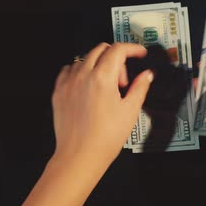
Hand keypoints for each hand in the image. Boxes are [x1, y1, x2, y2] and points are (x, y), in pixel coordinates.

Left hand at [19, 43, 152, 205]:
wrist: (80, 156)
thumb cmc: (104, 138)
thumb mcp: (130, 111)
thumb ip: (140, 87)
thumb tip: (146, 75)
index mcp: (102, 78)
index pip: (118, 50)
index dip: (132, 48)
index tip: (138, 53)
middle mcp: (83, 76)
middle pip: (101, 49)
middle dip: (116, 57)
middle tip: (123, 80)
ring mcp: (68, 83)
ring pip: (84, 58)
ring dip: (98, 63)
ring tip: (106, 86)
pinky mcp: (58, 92)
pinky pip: (68, 70)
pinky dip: (80, 71)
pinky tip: (87, 85)